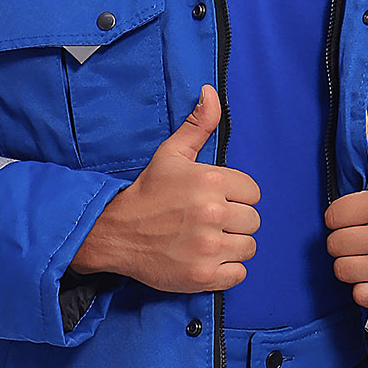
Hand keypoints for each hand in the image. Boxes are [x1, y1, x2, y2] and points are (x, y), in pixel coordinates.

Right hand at [69, 86, 260, 294]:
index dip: (236, 197)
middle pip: (253, 221)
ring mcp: (208, 246)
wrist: (114, 232)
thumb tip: (211, 93)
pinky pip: (238, 274)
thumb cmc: (147, 193)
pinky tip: (207, 259)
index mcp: (209, 180)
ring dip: (232, 246)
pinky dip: (227, 270)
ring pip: (248, 247)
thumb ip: (197, 125)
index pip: (253, 192)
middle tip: (209, 222)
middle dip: (235, 222)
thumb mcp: (170, 154)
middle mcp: (212, 212)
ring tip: (208, 240)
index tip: (215, 201)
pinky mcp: (203, 275)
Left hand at [325, 124, 367, 309]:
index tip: (354, 220)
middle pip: (334, 246)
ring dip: (352, 267)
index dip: (340, 219)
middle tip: (362, 241)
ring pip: (343, 271)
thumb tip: (359, 119)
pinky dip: (365, 289)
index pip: (333, 216)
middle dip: (344, 243)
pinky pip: (359, 295)